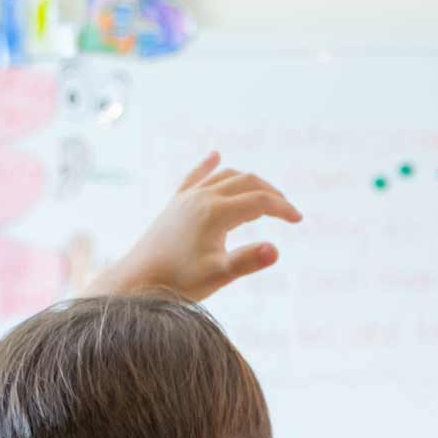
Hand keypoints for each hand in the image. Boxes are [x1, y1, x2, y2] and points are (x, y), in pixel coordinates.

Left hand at [94, 151, 302, 300]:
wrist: (138, 279)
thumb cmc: (179, 281)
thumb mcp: (218, 275)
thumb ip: (248, 261)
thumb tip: (276, 250)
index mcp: (216, 213)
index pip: (259, 201)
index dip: (283, 208)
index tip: (298, 221)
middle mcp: (202, 197)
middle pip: (247, 182)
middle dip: (272, 193)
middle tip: (288, 211)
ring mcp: (187, 197)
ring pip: (226, 176)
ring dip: (250, 182)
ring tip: (266, 196)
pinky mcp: (176, 203)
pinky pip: (195, 176)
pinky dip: (209, 165)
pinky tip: (216, 156)